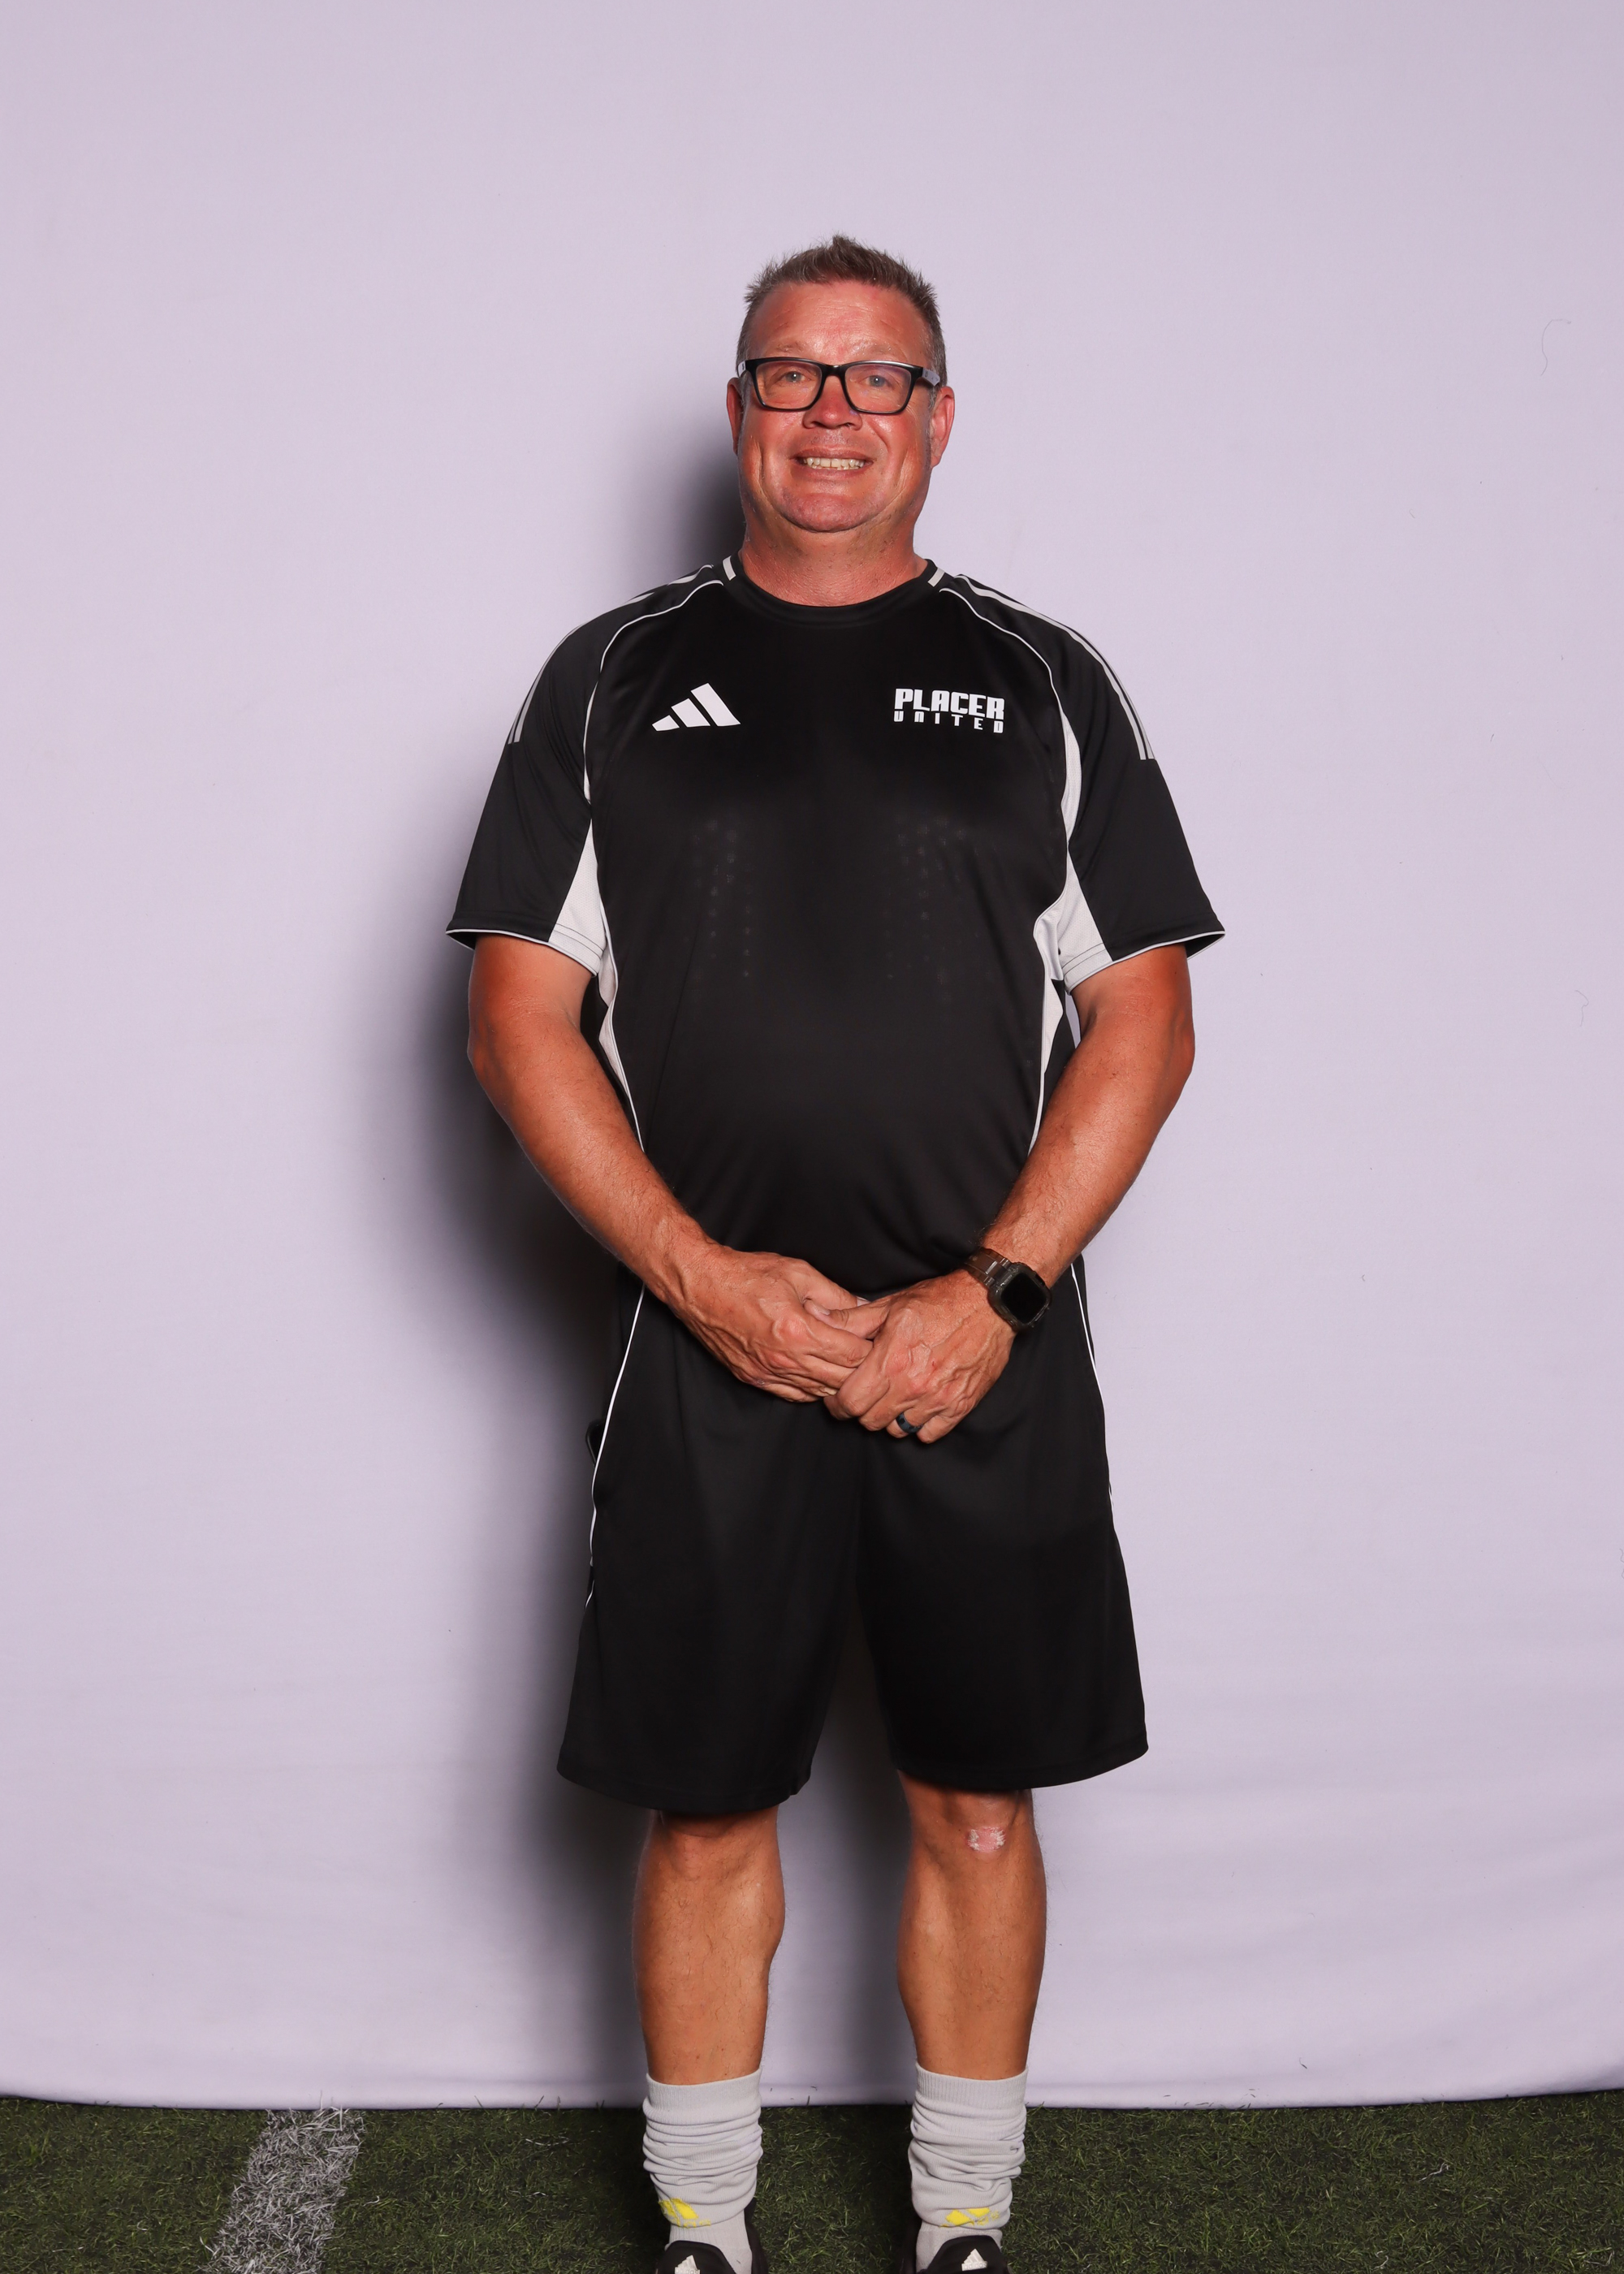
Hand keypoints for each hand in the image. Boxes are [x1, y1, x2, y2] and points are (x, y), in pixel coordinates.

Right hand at [671, 1246, 878, 1402]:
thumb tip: (864, 1307)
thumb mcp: (798, 1273)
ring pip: (819, 1392)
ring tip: (848, 1364)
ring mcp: (767, 1373)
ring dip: (838, 1381)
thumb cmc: (746, 1275)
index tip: (879, 1339)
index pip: (852, 1354)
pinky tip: (820, 1374)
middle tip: (872, 1355)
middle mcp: (783, 1359)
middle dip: (861, 1368)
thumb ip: (835, 1294)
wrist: (700, 1286)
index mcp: (797, 1331)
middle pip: (840, 1379)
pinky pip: (795, 1395)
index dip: (871, 1347)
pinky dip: (813, 1388)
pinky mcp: (754, 1378)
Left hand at [824, 1271, 1014, 1441]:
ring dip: (890, 1418)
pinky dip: (920, 1425)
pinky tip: (918, 1406)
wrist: (988, 1304)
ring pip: (898, 1430)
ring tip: (892, 1398)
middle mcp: (912, 1385)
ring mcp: (937, 1398)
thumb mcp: (890, 1305)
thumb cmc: (939, 1301)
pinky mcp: (960, 1405)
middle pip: (870, 1421)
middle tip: (866, 1395)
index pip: (850, 1403)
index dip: (837, 1403)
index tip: (839, 1396)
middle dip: (862, 1410)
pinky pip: (929, 1434)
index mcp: (890, 1361)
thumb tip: (818, 1317)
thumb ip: (851, 1320)